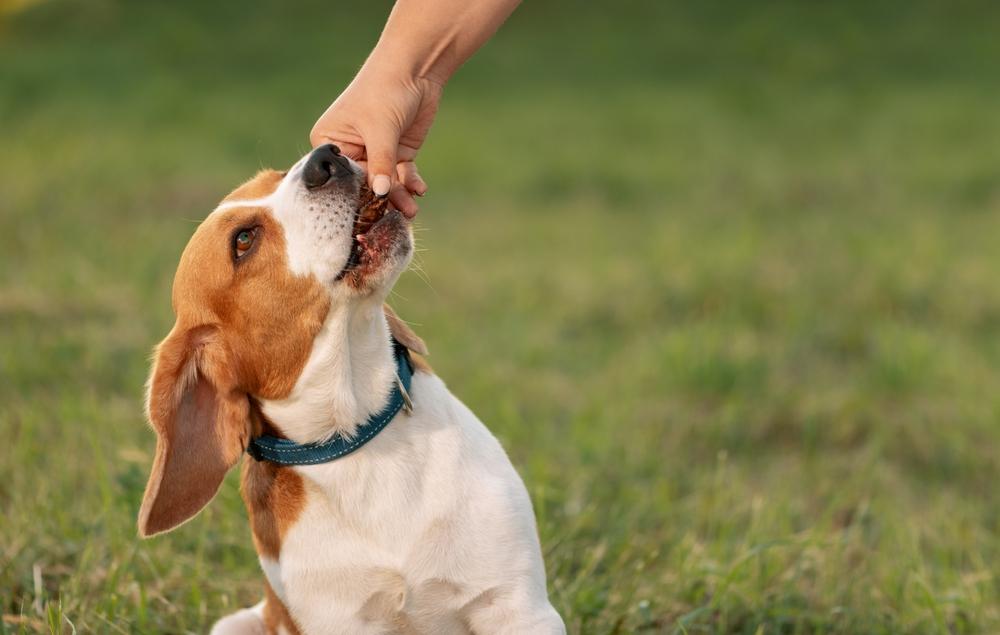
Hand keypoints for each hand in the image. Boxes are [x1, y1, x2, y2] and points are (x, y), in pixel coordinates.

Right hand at [310, 64, 442, 216]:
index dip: (355, 195)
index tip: (366, 216)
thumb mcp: (380, 130)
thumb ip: (381, 163)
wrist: (415, 69)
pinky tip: (419, 190)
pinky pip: (402, 175)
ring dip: (399, 196)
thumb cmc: (384, 91)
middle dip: (381, 200)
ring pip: (385, 182)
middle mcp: (350, 150)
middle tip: (394, 218)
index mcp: (330, 142)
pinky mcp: (397, 152)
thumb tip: (381, 194)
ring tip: (411, 210)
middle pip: (364, 183)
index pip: (342, 176)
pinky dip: (411, 183)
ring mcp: (375, 152)